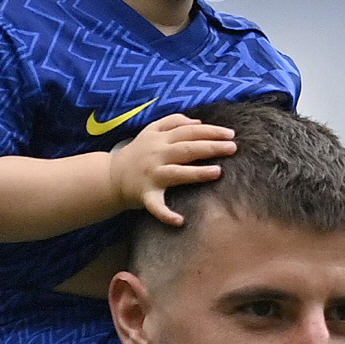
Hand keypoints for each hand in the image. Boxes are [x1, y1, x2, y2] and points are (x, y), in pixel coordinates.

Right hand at [108, 113, 235, 225]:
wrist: (112, 176)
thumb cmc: (137, 153)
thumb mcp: (151, 131)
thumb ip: (173, 122)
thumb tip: (198, 122)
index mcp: (160, 139)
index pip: (189, 131)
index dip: (210, 131)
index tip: (230, 134)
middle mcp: (157, 155)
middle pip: (187, 149)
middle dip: (210, 147)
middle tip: (232, 147)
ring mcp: (152, 175)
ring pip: (177, 173)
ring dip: (196, 173)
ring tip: (217, 172)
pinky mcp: (146, 195)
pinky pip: (156, 206)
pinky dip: (166, 214)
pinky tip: (180, 221)